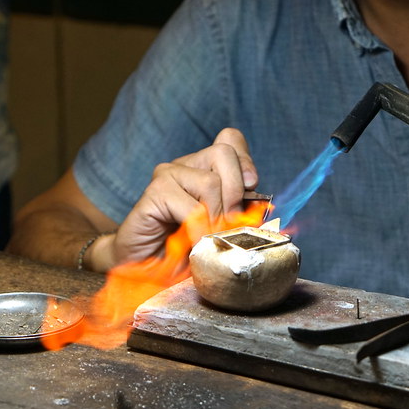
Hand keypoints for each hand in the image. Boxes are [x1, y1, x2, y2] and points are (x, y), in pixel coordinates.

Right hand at [108, 128, 258, 266]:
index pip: (230, 139)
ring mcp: (166, 176)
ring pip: (211, 182)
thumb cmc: (186, 249)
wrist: (148, 269)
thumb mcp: (224, 226)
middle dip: (235, 194)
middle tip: (227, 224)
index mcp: (204, 167)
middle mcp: (185, 165)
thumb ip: (240, 208)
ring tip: (207, 238)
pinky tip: (193, 243)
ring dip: (216, 218)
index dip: (245, 161)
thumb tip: (260, 200)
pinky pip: (191, 208)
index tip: (250, 188)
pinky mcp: (153, 194)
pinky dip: (199, 231)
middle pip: (224, 154)